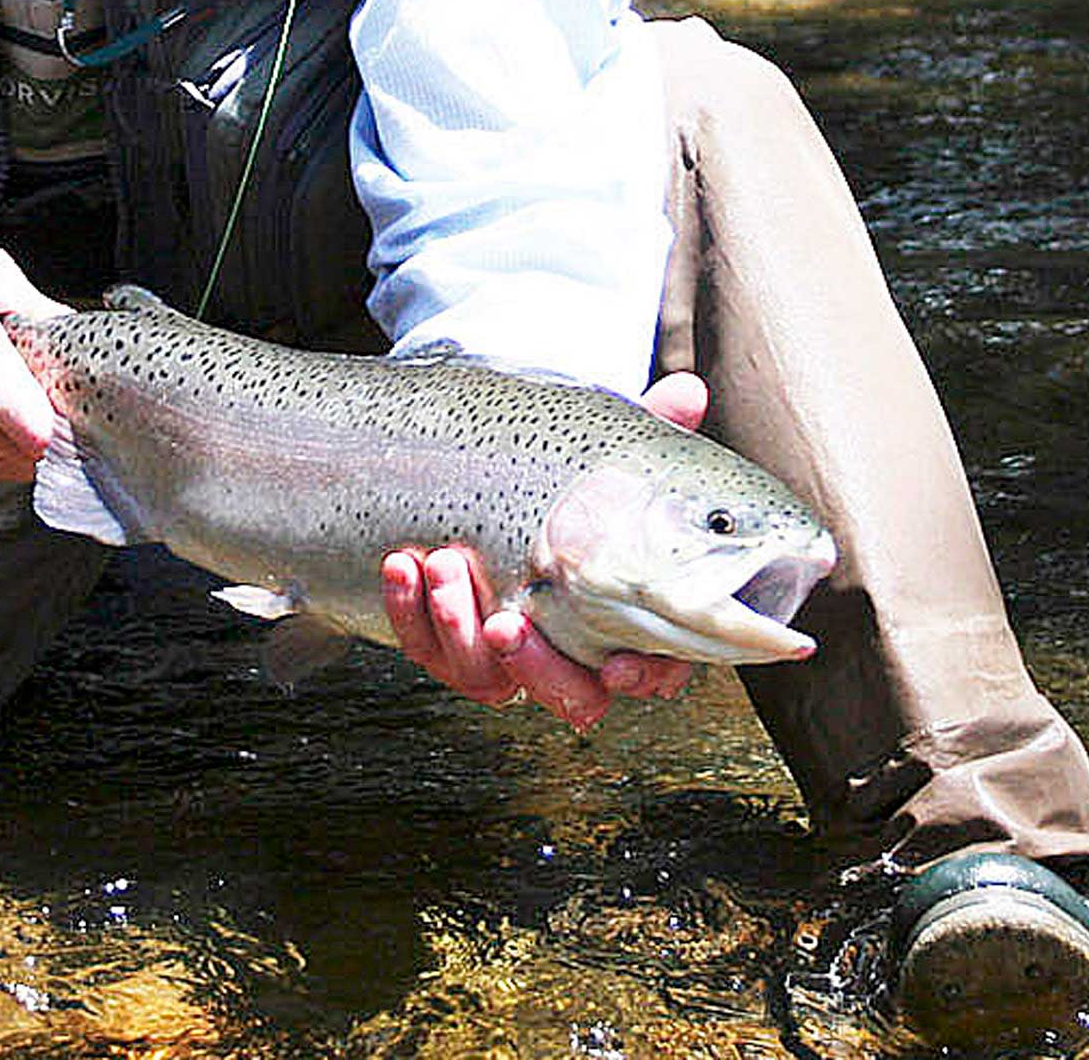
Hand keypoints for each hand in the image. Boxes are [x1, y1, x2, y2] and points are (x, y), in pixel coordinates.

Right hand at [0, 243, 70, 483]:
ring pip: (22, 468)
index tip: (70, 392)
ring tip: (13, 397)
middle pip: (40, 451)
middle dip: (56, 424)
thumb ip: (35, 303)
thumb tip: (72, 326)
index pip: (39, 430)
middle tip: (43, 387)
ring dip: (31, 438)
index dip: (68, 415)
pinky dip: (7, 450)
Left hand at [381, 371, 708, 729]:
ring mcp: (501, 652)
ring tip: (446, 564)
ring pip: (484, 677)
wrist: (486, 470)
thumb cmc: (567, 477)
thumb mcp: (607, 450)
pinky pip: (424, 647)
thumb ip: (651, 428)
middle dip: (535, 668)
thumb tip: (685, 392)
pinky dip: (409, 611)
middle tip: (505, 624)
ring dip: (459, 629)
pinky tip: (403, 565)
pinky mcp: (444, 642)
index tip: (618, 665)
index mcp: (627, 621)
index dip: (642, 678)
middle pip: (568, 696)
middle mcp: (567, 650)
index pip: (652, 672)